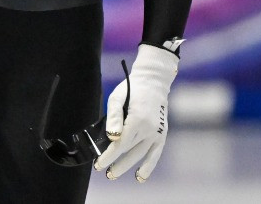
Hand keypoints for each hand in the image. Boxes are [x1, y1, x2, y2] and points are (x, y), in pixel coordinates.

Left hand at [95, 43, 178, 180]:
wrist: (153, 83)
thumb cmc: (132, 89)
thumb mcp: (116, 97)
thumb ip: (114, 117)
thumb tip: (112, 138)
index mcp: (137, 120)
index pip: (120, 144)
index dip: (109, 156)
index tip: (98, 164)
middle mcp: (149, 129)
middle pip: (129, 151)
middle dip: (116, 163)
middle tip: (104, 173)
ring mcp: (158, 133)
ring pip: (141, 155)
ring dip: (127, 167)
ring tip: (114, 174)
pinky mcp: (162, 135)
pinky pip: (155, 154)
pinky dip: (148, 166)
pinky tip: (140, 176)